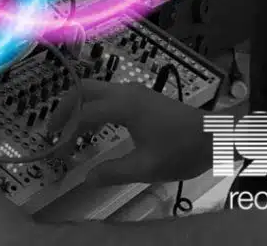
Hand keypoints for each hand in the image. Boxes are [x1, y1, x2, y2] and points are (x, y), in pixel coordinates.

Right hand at [47, 77, 211, 187]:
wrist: (214, 135)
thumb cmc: (182, 149)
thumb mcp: (147, 167)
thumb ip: (114, 172)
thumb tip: (87, 177)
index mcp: (123, 105)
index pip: (84, 114)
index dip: (67, 131)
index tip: (58, 149)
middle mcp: (125, 91)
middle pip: (83, 90)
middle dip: (64, 108)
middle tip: (53, 130)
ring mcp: (134, 91)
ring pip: (95, 89)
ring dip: (78, 106)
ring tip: (69, 129)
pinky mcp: (141, 96)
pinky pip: (107, 94)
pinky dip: (92, 106)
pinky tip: (94, 125)